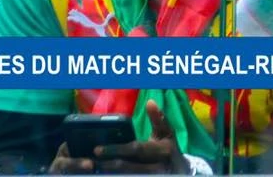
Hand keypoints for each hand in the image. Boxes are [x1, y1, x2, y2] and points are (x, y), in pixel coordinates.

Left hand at [50, 102, 187, 172]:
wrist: (182, 174)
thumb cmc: (169, 150)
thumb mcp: (167, 134)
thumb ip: (158, 119)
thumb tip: (150, 102)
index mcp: (163, 150)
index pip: (136, 149)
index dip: (116, 149)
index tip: (97, 149)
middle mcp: (159, 167)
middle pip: (129, 168)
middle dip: (108, 164)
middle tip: (89, 161)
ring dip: (108, 174)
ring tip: (93, 169)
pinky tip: (103, 175)